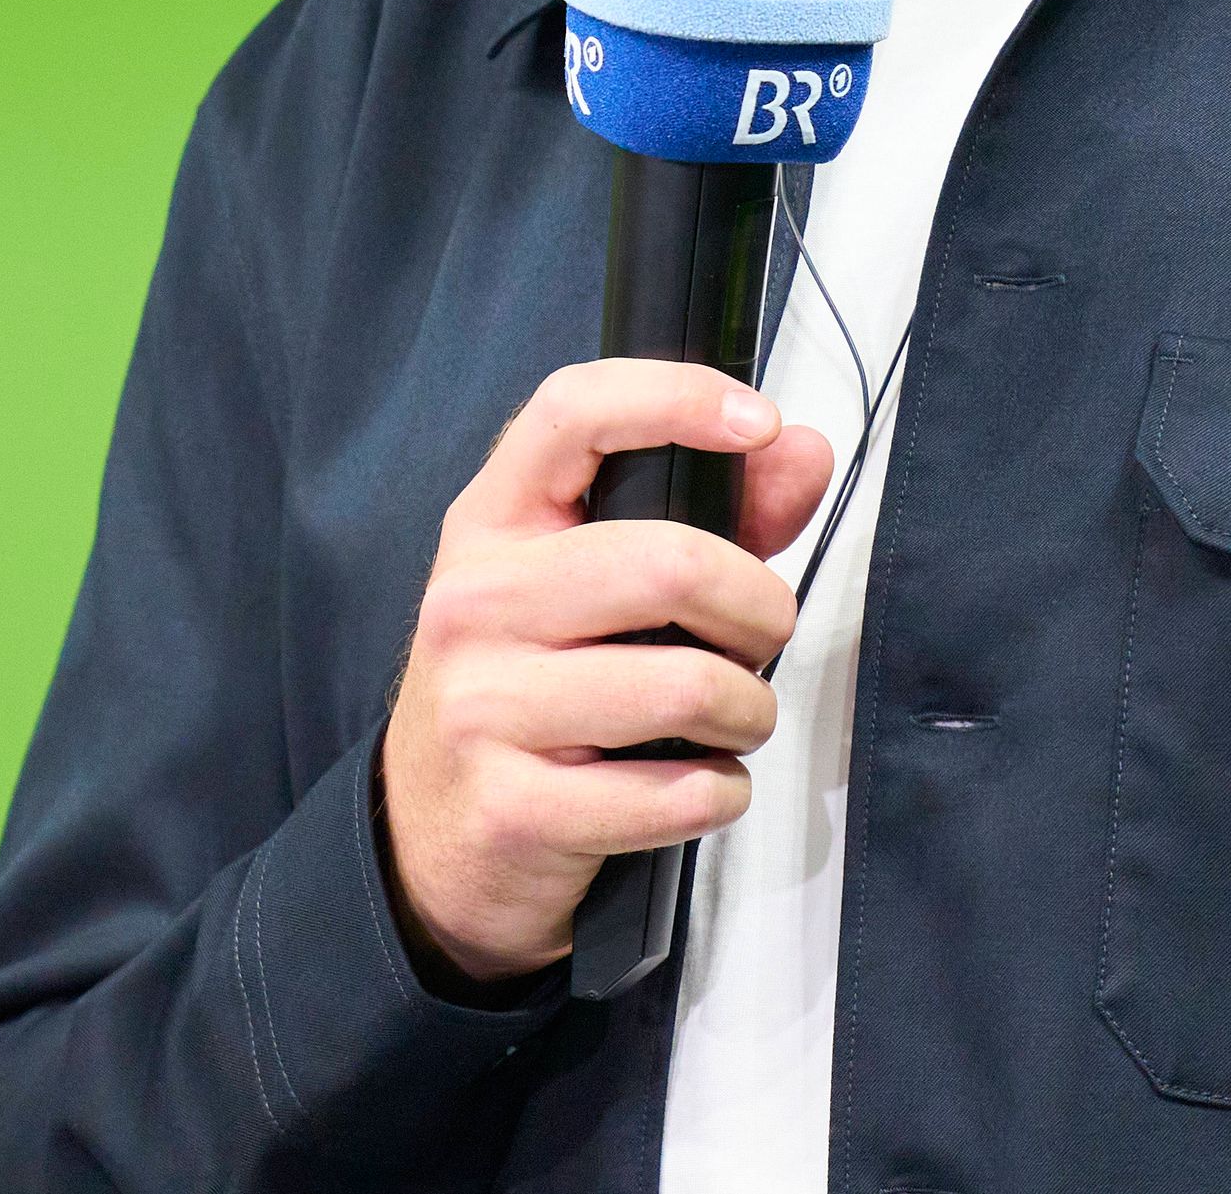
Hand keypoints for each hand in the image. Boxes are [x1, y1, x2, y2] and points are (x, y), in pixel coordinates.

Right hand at [379, 360, 834, 984]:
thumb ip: (715, 513)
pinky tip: (701, 783)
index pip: (573, 412)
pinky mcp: (511, 808)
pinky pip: (671, 793)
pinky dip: (719, 792)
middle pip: (669, 563)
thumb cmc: (531, 684)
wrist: (428, 832)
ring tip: (734, 718)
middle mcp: (475, 601)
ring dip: (749, 711)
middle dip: (760, 608)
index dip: (676, 397)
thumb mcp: (594, 582)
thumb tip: (801, 453)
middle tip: (762, 636)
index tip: (759, 421)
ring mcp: (482, 707)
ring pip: (687, 686)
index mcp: (495, 522)